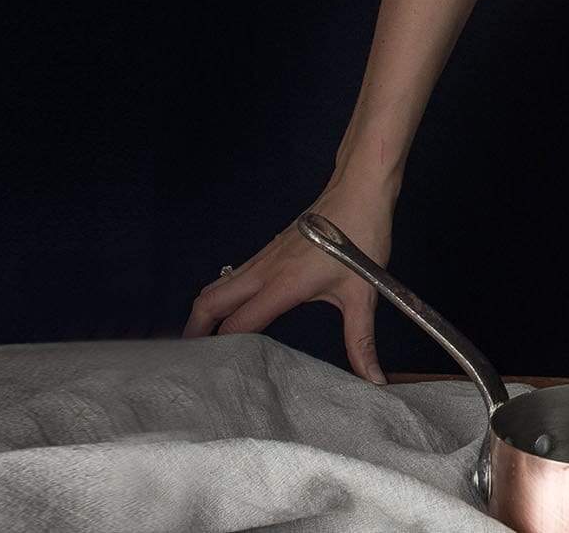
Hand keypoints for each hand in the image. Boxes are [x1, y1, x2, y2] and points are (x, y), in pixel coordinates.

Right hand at [183, 176, 394, 383]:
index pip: (237, 325)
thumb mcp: (364, 293)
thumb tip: (374, 380)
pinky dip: (221, 297)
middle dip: (195, 333)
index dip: (223, 353)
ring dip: (205, 313)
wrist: (361, 187)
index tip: (214, 380)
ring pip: (218, 286)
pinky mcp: (270, 249)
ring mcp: (264, 257)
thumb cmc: (362, 235)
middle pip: (209, 302)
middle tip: (193, 365)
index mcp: (282, 284)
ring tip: (203, 345)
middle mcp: (264, 270)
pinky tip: (232, 313)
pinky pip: (233, 276)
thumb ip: (362, 340)